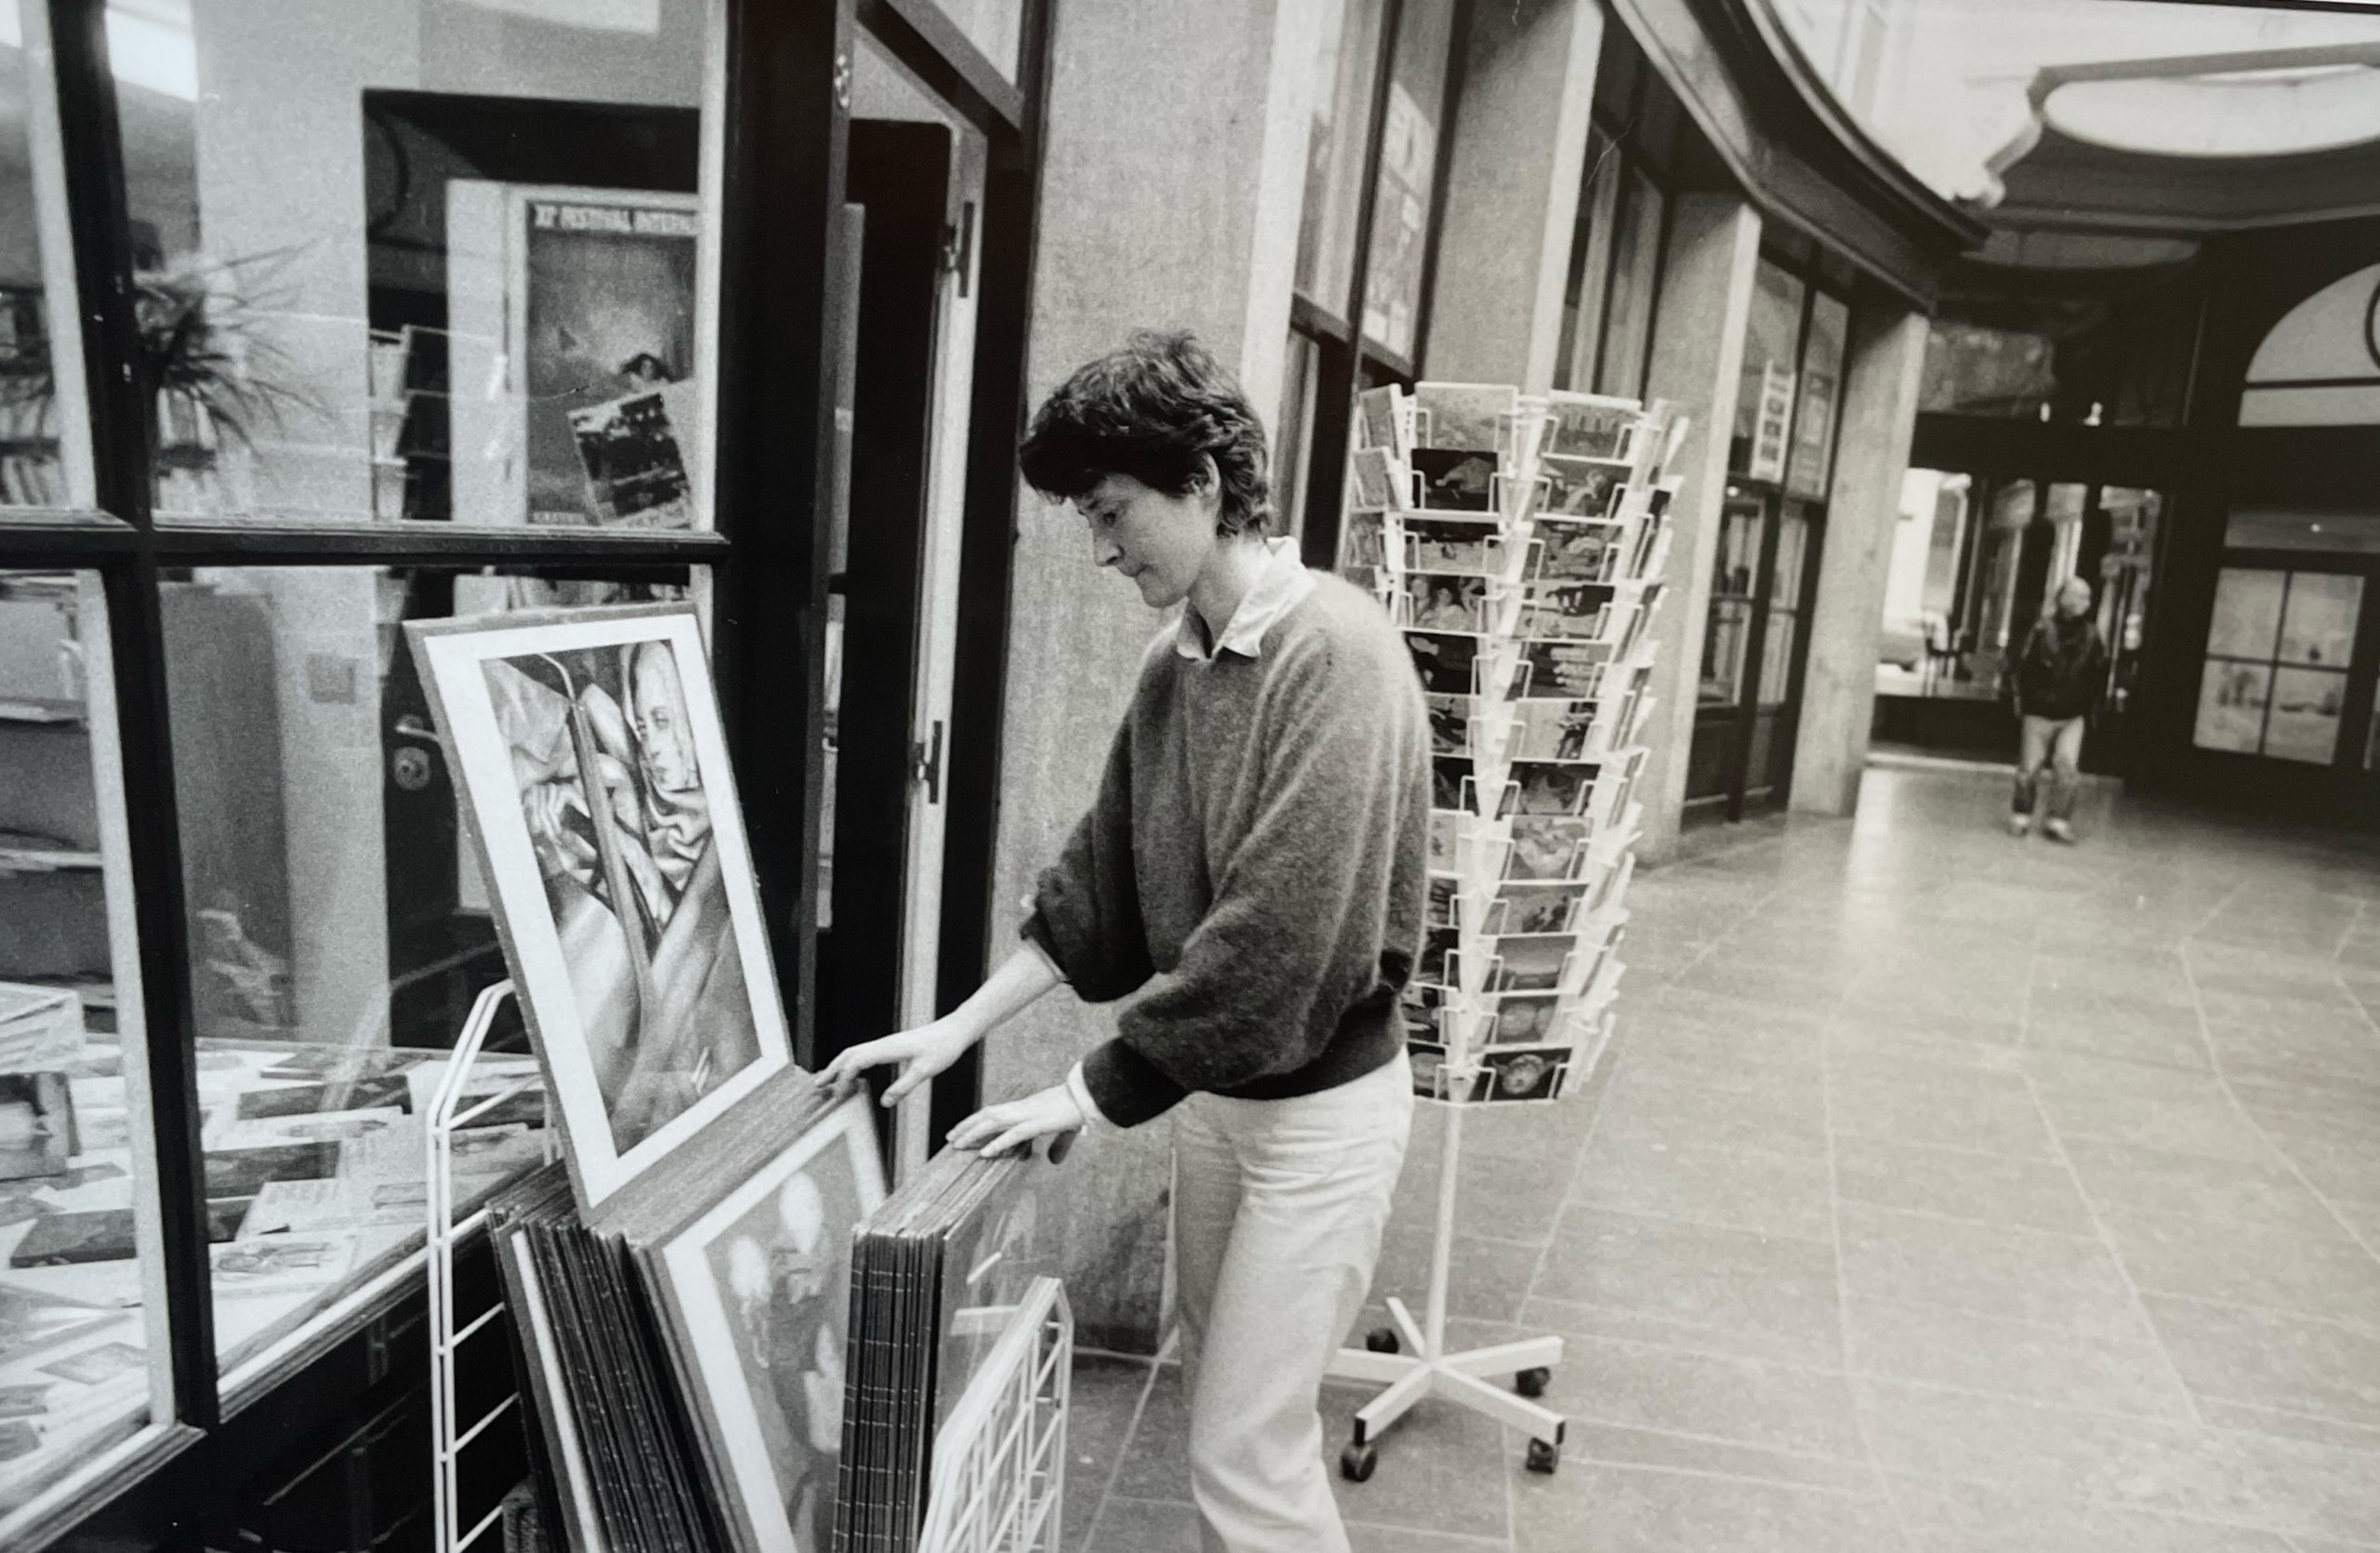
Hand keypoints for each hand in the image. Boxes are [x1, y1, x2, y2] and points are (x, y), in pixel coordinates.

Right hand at [812, 1016, 977, 1105]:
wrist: (956, 1030)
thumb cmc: (944, 1048)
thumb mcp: (925, 1071)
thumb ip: (904, 1087)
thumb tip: (884, 1103)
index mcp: (888, 1048)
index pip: (856, 1061)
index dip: (843, 1077)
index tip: (838, 1094)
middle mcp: (884, 1043)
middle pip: (849, 1054)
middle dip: (832, 1069)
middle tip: (817, 1086)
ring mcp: (887, 1043)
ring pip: (856, 1052)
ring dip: (840, 1065)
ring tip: (827, 1080)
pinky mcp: (893, 1046)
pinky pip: (866, 1053)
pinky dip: (853, 1063)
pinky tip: (854, 1074)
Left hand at [947, 1082, 1082, 1158]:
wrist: (1090, 1096)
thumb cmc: (1078, 1109)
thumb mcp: (1065, 1131)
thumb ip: (1058, 1146)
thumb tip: (1054, 1161)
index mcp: (1026, 1108)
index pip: (995, 1112)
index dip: (977, 1120)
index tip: (962, 1130)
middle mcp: (1022, 1109)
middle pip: (987, 1115)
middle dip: (967, 1126)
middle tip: (949, 1138)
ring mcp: (1028, 1114)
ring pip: (993, 1122)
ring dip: (974, 1133)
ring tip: (957, 1145)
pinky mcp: (1038, 1123)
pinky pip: (1013, 1134)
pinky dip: (997, 1143)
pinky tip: (984, 1153)